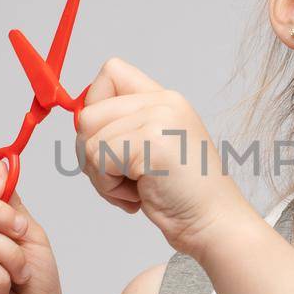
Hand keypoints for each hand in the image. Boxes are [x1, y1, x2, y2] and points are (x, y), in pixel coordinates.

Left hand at [73, 57, 254, 256]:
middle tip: (122, 177)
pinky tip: (138, 195)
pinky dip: (109, 187)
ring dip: (102, 175)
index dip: (96, 106)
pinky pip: (99, 158)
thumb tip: (80, 121)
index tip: (110, 140)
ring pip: (89, 139)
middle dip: (92, 154)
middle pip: (89, 113)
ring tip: (134, 188)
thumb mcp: (155, 147)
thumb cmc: (183, 195)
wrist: (213, 222)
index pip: (111, 72)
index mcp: (165, 99)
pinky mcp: (152, 143)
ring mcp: (159, 119)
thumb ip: (125, 125)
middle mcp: (164, 102)